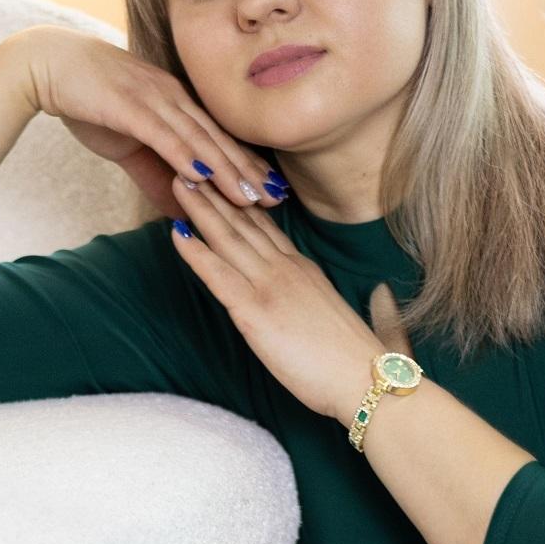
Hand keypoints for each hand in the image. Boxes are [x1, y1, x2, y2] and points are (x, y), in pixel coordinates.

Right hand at [8, 25, 284, 219]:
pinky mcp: (129, 106)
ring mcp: (152, 99)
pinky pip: (163, 134)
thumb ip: (153, 173)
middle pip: (218, 139)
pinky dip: (185, 155)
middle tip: (278, 198)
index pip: (218, 137)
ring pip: (198, 139)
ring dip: (226, 169)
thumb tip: (178, 205)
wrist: (45, 64)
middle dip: (249, 171)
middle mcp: (172, 98)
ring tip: (251, 197)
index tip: (272, 188)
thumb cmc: (85, 99)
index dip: (246, 163)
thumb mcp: (125, 143)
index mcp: (174, 102)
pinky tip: (204, 176)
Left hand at [167, 176, 415, 423]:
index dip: (240, 201)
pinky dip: (196, 251)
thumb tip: (340, 297)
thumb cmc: (356, 361)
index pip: (265, 227)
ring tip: (177, 180)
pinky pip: (219, 274)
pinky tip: (176, 232)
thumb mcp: (338, 317)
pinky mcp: (257, 311)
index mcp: (304, 270)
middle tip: (191, 163)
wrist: (368, 380)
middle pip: (244, 222)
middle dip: (215, 191)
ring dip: (200, 208)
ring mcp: (271, 286)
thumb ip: (323, 297)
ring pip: (228, 238)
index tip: (220, 178)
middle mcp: (287, 269)